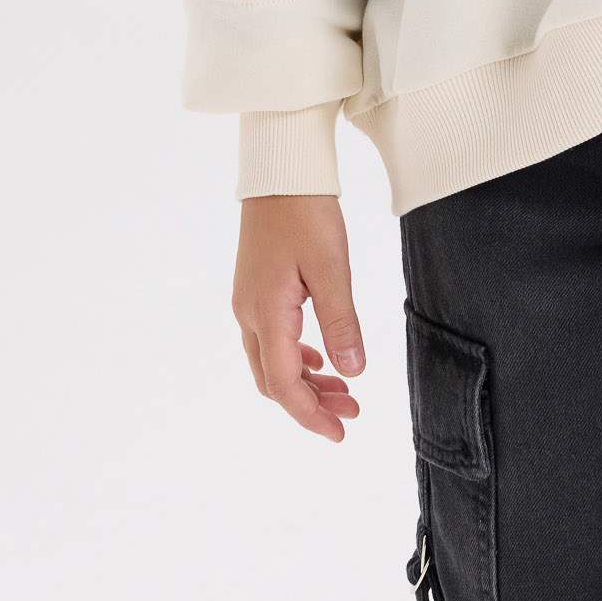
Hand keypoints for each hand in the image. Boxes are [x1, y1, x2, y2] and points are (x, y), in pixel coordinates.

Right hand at [232, 193, 366, 441]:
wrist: (279, 169)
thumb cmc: (306, 211)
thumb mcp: (332, 266)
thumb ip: (341, 322)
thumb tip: (353, 373)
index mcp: (265, 313)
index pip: (284, 384)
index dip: (311, 414)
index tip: (341, 431)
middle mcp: (248, 313)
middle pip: (274, 380)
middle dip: (311, 403)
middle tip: (352, 411)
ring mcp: (248, 301)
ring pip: (272, 361)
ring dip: (305, 381)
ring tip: (344, 390)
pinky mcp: (255, 288)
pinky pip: (271, 339)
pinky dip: (297, 357)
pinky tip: (321, 358)